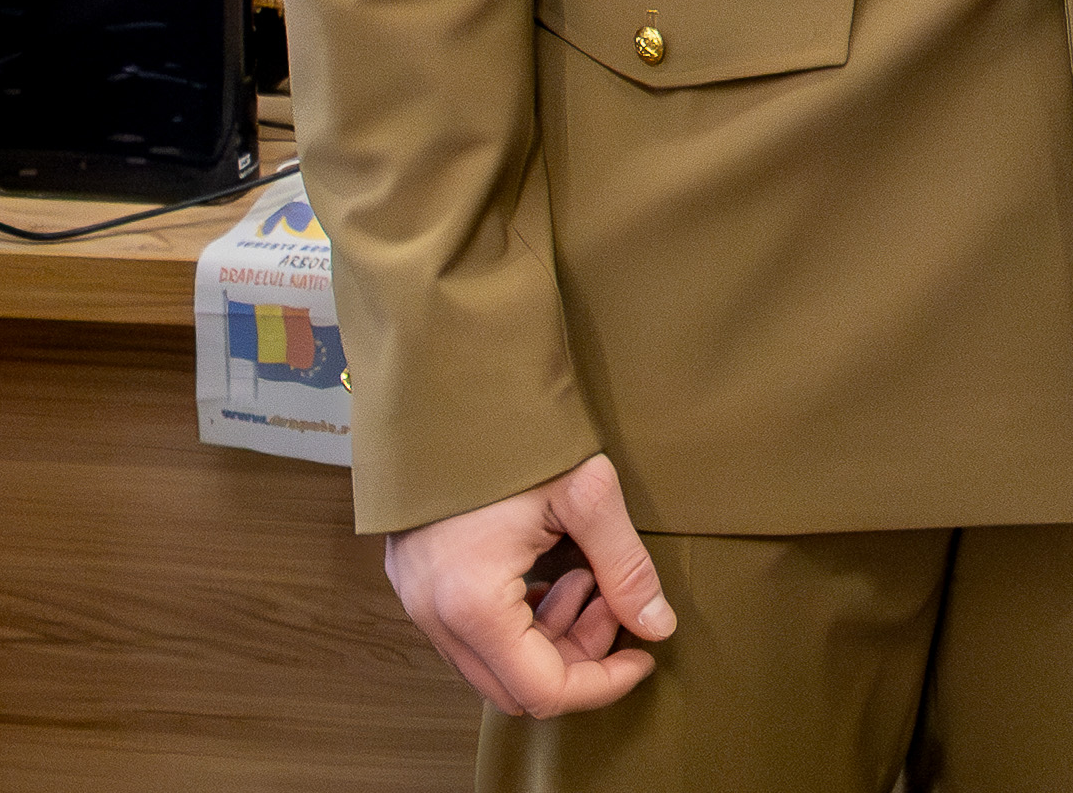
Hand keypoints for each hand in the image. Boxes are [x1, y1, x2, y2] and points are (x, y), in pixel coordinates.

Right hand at [382, 452, 673, 715]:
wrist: (445, 381)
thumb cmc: (509, 431)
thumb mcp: (585, 494)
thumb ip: (625, 566)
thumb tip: (657, 626)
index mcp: (471, 602)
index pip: (543, 691)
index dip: (603, 684)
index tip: (643, 654)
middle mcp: (433, 614)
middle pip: (515, 687)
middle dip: (578, 659)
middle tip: (614, 605)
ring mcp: (417, 598)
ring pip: (493, 662)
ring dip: (551, 636)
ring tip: (587, 576)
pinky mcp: (415, 579)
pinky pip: (472, 631)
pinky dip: (520, 619)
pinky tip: (553, 570)